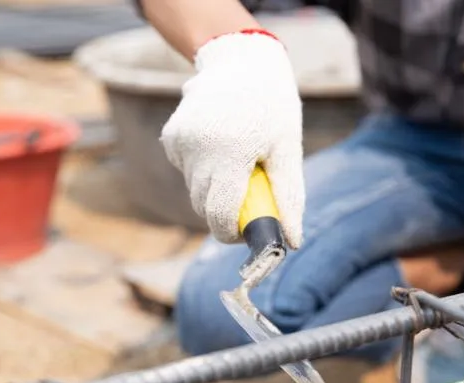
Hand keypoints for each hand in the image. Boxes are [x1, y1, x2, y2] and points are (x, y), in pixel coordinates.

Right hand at [160, 30, 304, 247]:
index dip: (231, 233)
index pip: (219, 215)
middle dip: (224, 213)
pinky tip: (219, 147)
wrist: (241, 60)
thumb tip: (292, 241)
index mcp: (230, 153)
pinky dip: (202, 170)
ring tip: (236, 162)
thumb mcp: (287, 150)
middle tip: (249, 196)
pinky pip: (186, 171)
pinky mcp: (171, 137)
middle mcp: (199, 149)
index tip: (246, 232)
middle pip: (203, 207)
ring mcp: (180, 142)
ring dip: (214, 189)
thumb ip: (288, 197)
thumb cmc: (272, 107)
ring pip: (194, 190)